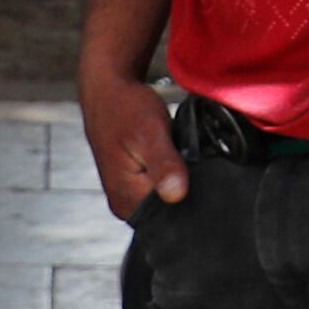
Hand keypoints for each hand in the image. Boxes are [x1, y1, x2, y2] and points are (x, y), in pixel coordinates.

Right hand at [80, 67, 188, 218]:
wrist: (109, 93)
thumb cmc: (126, 109)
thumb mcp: (150, 133)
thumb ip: (164, 164)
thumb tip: (177, 194)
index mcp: (127, 201)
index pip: (171, 216)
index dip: (192, 196)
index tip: (200, 172)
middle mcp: (125, 205)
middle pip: (169, 210)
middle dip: (186, 188)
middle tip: (188, 156)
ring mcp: (128, 196)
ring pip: (166, 197)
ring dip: (179, 180)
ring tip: (179, 154)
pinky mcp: (133, 185)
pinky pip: (160, 188)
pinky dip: (172, 174)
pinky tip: (175, 157)